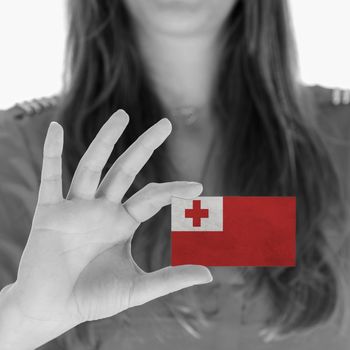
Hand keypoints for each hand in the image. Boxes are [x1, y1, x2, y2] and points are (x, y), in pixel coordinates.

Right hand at [2, 110, 211, 347]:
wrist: (52, 311)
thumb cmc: (92, 299)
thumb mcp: (136, 288)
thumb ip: (170, 280)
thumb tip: (209, 275)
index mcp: (122, 223)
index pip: (152, 197)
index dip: (174, 190)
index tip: (199, 187)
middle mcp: (102, 209)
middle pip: (125, 170)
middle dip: (145, 147)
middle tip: (167, 124)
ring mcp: (75, 208)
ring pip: (92, 166)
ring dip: (106, 140)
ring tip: (123, 115)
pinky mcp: (49, 213)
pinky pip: (49, 177)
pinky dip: (51, 153)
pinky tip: (55, 128)